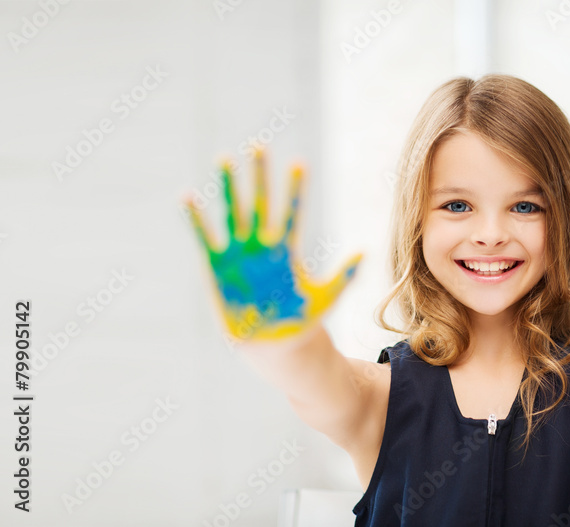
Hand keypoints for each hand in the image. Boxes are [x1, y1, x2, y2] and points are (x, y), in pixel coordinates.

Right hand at [183, 146, 362, 340]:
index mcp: (286, 250)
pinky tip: (188, 196)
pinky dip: (196, 218)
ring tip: (225, 158)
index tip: (299, 163)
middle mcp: (261, 246)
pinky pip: (205, 238)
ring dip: (229, 187)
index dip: (295, 189)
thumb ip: (345, 276)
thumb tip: (364, 251)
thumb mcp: (328, 298)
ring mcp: (238, 254)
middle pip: (261, 203)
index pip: (291, 212)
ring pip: (233, 213)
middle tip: (260, 144)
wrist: (273, 346)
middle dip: (260, 175)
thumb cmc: (301, 321)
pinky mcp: (217, 267)